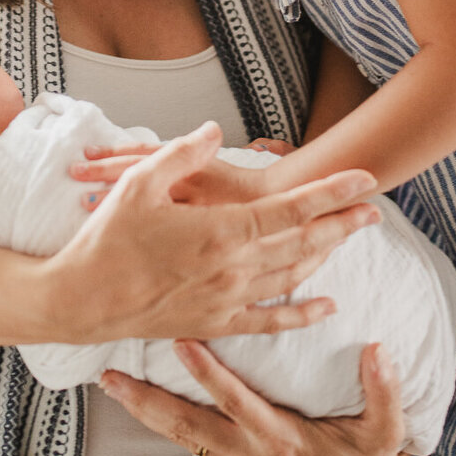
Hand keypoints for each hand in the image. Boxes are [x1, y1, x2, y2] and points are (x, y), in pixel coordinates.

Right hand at [51, 120, 379, 343]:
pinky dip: (301, 314)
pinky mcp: (215, 323)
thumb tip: (216, 132)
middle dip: (342, 224)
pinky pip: (269, 321)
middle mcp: (233, 269)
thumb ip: (184, 153)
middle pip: (303, 243)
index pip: (291, 209)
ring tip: (350, 239)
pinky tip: (325, 306)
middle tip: (375, 209)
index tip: (363, 179)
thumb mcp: (140, 183)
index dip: (331, 192)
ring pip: (292, 277)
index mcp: (220, 232)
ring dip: (326, 257)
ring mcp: (227, 300)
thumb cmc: (106, 240)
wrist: (80, 300)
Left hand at [99, 339, 408, 455]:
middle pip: (188, 426)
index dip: (209, 375)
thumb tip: (378, 350)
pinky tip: (140, 404)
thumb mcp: (386, 433)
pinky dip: (161, 422)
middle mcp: (251, 453)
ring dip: (144, 411)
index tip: (183, 342)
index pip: (238, 403)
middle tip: (110, 377)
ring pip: (181, 436)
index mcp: (282, 440)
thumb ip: (384, 391)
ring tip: (110, 386)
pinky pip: (189, 441)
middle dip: (147, 401)